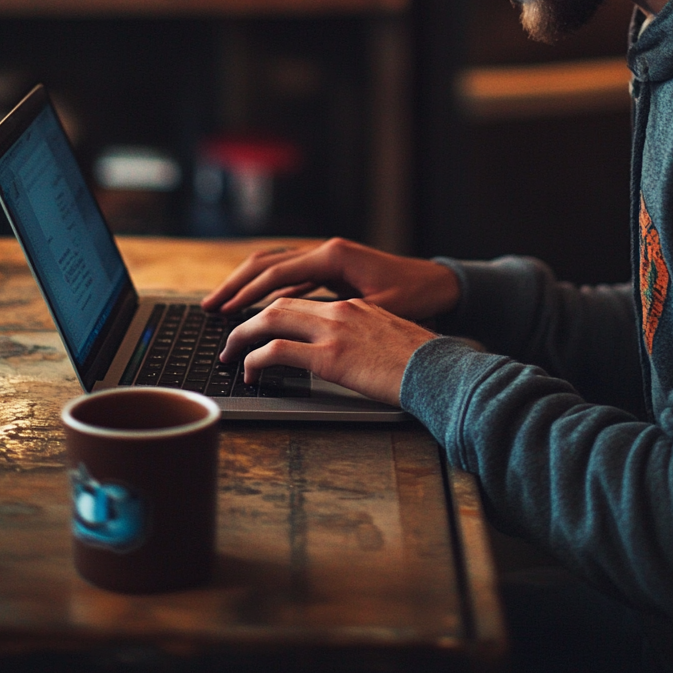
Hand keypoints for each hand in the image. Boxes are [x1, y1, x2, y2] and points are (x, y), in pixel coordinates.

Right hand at [201, 236, 460, 319]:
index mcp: (333, 256)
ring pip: (277, 266)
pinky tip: (256, 304)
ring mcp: (328, 257)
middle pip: (268, 262)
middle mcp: (326, 250)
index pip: (277, 273)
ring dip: (248, 284)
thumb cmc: (415, 297)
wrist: (440, 285)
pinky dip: (269, 288)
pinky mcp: (333, 268)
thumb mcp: (377, 310)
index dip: (246, 293)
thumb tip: (301, 328)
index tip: (223, 311)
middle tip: (209, 306)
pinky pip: (292, 275)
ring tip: (223, 304)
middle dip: (236, 283)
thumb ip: (339, 315)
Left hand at [218, 296, 435, 405]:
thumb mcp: (388, 340)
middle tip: (232, 340)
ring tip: (231, 355)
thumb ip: (362, 339)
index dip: (272, 313)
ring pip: (270, 321)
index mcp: (353, 306)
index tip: (257, 326)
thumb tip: (346, 356)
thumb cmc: (422, 363)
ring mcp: (334, 330)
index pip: (301, 301)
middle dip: (248, 321)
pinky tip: (251, 372)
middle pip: (279, 305)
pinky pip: (278, 352)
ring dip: (243, 337)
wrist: (441, 371)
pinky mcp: (330, 356)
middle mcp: (340, 310)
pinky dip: (256, 360)